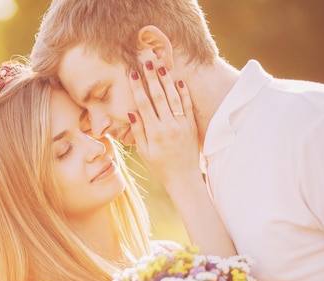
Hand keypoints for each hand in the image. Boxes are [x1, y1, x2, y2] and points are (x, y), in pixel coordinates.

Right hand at [127, 56, 200, 191]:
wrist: (184, 178)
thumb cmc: (160, 167)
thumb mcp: (144, 152)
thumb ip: (138, 131)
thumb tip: (131, 111)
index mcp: (154, 132)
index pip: (144, 104)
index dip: (137, 87)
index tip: (132, 73)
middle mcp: (169, 126)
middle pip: (158, 96)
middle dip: (152, 76)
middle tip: (147, 60)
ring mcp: (182, 124)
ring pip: (173, 97)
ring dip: (167, 79)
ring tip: (161, 64)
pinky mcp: (191, 125)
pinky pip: (188, 105)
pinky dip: (183, 91)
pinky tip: (178, 79)